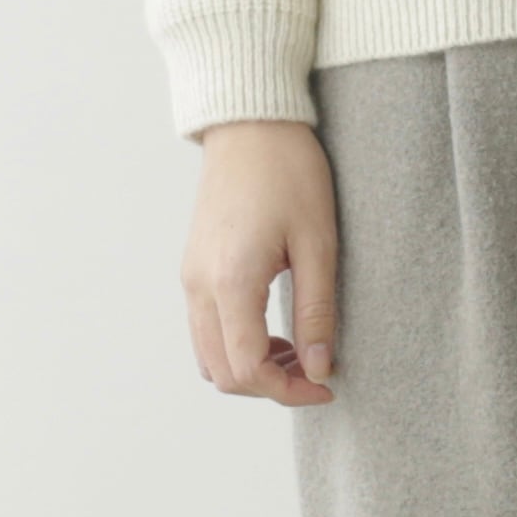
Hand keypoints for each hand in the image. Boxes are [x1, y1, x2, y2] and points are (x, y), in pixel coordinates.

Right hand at [181, 119, 339, 403]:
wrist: (251, 125)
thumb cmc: (289, 173)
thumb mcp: (318, 243)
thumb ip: (316, 312)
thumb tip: (319, 368)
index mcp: (230, 281)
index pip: (247, 369)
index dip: (288, 391)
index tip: (326, 385)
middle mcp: (199, 286)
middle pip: (221, 373)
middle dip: (269, 387)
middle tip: (316, 373)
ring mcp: (190, 278)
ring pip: (208, 357)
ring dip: (250, 369)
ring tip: (298, 351)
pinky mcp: (193, 269)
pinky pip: (205, 331)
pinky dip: (236, 346)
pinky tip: (274, 330)